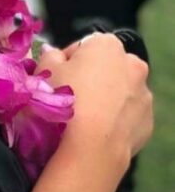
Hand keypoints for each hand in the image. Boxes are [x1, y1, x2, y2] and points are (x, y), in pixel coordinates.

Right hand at [37, 34, 152, 165]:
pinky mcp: (147, 120)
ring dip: (104, 97)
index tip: (58, 77)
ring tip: (83, 116)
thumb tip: (53, 53)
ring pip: (119, 91)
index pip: (83, 46)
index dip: (67, 62)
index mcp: (107, 45)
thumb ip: (49, 55)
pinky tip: (97, 129)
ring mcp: (143, 94)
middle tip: (70, 96)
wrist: (90, 146)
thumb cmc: (65, 100)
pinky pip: (127, 114)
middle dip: (90, 77)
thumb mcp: (44, 70)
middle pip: (105, 67)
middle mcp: (132, 64)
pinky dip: (115, 118)